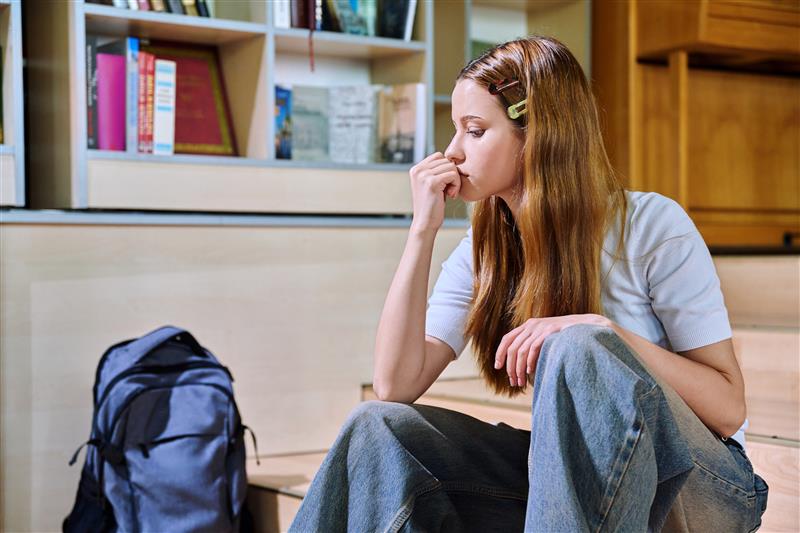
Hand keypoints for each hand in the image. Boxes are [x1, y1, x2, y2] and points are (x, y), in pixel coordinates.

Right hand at [408, 152, 461, 233]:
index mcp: (416, 169)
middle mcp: (417, 170)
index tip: (445, 184)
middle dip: (452, 174)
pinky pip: (453, 175)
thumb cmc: (432, 206)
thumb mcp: (431, 184)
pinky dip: (456, 185)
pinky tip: (450, 196)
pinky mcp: (431, 182)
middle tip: (449, 190)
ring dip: (455, 181)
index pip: (439, 156)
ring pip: (451, 167)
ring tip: (449, 193)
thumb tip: (452, 158)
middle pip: (446, 160)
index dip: (446, 169)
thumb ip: (436, 171)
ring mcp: (423, 175)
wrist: (425, 224)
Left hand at [494, 314, 611, 388]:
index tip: (498, 367)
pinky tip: (530, 371)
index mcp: (528, 325)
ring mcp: (541, 327)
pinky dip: (529, 361)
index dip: (500, 353)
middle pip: (512, 348)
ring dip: (519, 369)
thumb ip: (533, 345)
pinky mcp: (550, 331)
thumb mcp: (545, 338)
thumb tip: (521, 365)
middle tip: (513, 381)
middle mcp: (532, 324)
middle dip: (510, 367)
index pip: (507, 339)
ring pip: (521, 350)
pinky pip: (534, 348)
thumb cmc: (565, 337)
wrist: (586, 327)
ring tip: (521, 381)